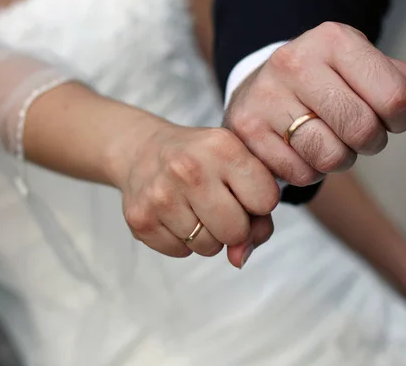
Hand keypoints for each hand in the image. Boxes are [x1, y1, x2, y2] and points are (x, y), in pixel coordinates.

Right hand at [116, 123, 278, 267]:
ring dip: (207, 235)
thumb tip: (239, 259)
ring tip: (193, 207)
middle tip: (218, 204)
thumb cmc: (201, 160)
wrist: (142, 151)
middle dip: (234, 226)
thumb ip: (259, 212)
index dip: (259, 203)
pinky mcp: (140, 219)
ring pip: (208, 247)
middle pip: (236, 231)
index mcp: (221, 146)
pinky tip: (174, 215)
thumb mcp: (237, 164)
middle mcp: (188, 168)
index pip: (265, 200)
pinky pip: (181, 252)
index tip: (244, 191)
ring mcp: (161, 195)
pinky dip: (182, 241)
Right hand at [224, 22, 405, 185]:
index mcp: (332, 39)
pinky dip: (310, 171)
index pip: (393, 96)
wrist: (260, 87)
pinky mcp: (246, 130)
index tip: (389, 116)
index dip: (400, 118)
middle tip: (359, 134)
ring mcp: (265, 96)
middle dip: (370, 141)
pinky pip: (300, 173)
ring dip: (340, 159)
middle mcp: (293, 61)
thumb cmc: (326, 82)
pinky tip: (302, 151)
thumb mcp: (369, 72)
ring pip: (329, 156)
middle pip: (361, 129)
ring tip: (330, 142)